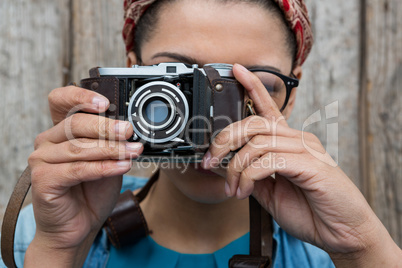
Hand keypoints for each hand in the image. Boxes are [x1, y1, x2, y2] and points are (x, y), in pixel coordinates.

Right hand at [25, 86, 142, 265]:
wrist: (78, 226)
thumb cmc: (92, 191)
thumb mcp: (107, 160)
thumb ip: (112, 143)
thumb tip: (131, 128)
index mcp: (61, 130)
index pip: (61, 101)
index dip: (81, 96)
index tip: (105, 103)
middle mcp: (48, 141)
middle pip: (75, 124)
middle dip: (107, 127)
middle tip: (129, 130)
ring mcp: (41, 160)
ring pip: (79, 148)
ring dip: (111, 149)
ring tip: (133, 151)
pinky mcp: (43, 180)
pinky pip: (77, 170)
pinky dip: (103, 167)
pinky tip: (122, 166)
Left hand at [202, 64, 400, 266]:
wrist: (341, 233)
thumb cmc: (310, 211)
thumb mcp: (271, 192)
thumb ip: (252, 175)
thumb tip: (226, 166)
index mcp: (288, 143)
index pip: (269, 107)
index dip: (253, 86)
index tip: (236, 70)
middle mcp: (298, 140)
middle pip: (254, 123)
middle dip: (224, 140)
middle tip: (210, 162)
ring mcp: (306, 150)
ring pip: (257, 142)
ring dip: (236, 166)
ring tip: (233, 188)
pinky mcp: (311, 165)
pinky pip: (269, 160)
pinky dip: (249, 176)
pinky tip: (245, 191)